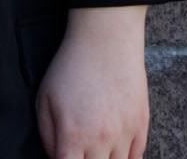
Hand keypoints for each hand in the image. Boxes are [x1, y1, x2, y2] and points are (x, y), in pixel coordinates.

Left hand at [35, 5, 149, 158]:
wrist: (106, 39)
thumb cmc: (71, 66)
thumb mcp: (45, 99)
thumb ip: (47, 136)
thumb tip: (55, 157)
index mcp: (73, 136)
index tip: (65, 156)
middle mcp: (101, 141)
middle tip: (79, 150)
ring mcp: (124, 134)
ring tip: (96, 150)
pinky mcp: (141, 124)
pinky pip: (136, 156)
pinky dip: (126, 158)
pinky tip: (115, 151)